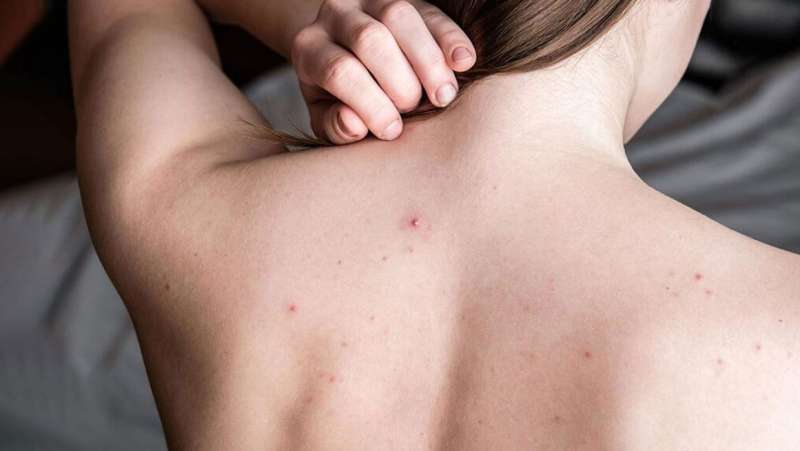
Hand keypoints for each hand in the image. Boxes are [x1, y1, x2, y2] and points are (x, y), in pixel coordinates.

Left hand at [291, 0, 475, 143]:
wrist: (349, 60)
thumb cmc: (338, 101)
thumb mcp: (328, 118)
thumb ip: (336, 126)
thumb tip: (354, 125)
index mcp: (310, 48)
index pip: (339, 70)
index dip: (369, 103)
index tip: (393, 131)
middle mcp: (334, 14)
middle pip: (370, 39)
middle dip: (399, 81)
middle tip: (416, 110)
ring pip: (400, 15)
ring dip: (428, 59)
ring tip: (445, 96)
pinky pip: (431, 12)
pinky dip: (450, 37)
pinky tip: (465, 62)